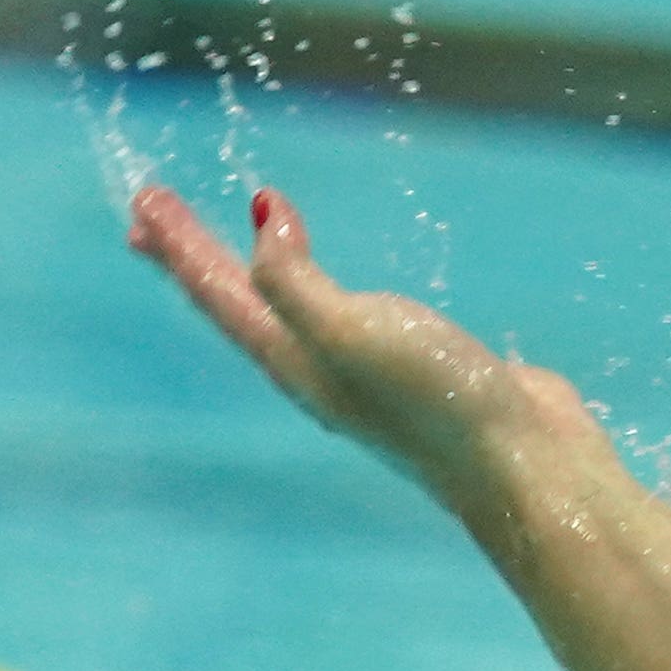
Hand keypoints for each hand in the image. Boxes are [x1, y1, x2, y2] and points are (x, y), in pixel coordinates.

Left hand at [129, 184, 604, 516]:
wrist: (528, 470)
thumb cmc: (440, 401)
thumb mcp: (352, 331)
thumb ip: (294, 279)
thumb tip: (260, 218)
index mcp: (296, 364)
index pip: (220, 297)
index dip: (180, 247)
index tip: (143, 200)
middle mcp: (320, 372)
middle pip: (241, 306)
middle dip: (197, 257)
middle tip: (152, 213)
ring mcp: (367, 374)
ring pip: (290, 308)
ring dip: (254, 270)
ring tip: (235, 237)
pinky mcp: (414, 369)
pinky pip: (343, 311)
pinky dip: (320, 281)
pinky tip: (328, 282)